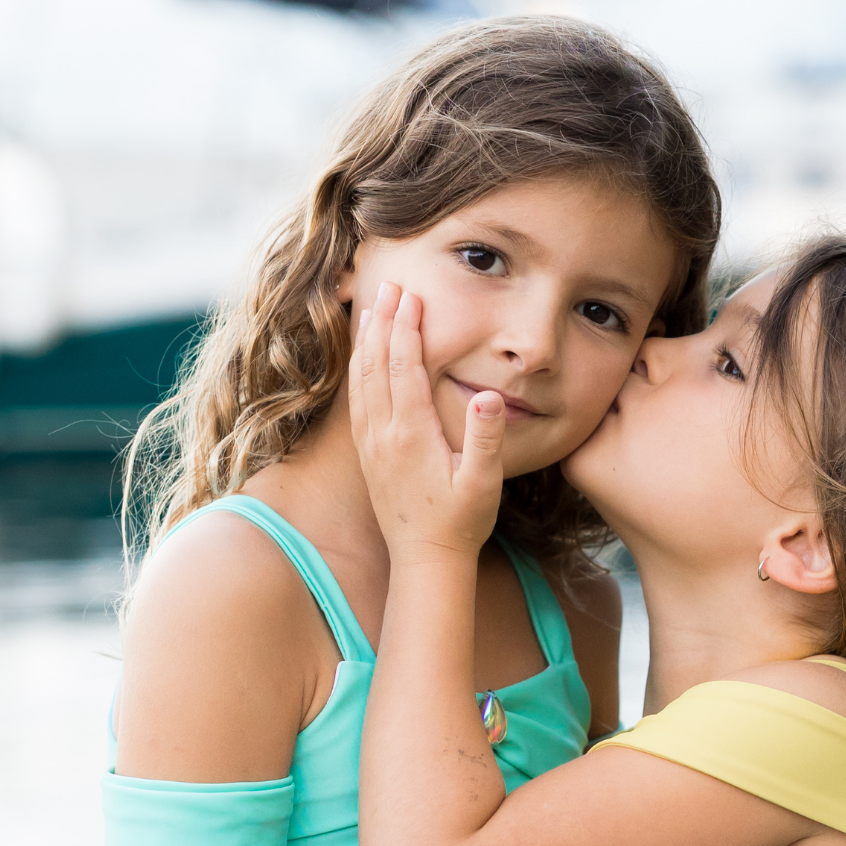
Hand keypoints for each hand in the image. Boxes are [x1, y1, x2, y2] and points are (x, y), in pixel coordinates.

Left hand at [348, 281, 504, 559]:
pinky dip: (358, 370)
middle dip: (382, 321)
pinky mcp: (367, 455)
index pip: (404, 367)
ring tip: (372, 308)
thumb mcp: (483, 484)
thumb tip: (489, 396)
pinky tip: (363, 357)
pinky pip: (356, 401)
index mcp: (411, 435)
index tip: (410, 295)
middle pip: (376, 364)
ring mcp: (371, 445)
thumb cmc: (462, 523)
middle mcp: (384, 435)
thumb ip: (486, 439)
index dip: (406, 327)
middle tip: (389, 285)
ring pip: (360, 380)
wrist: (426, 560)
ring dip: (367, 341)